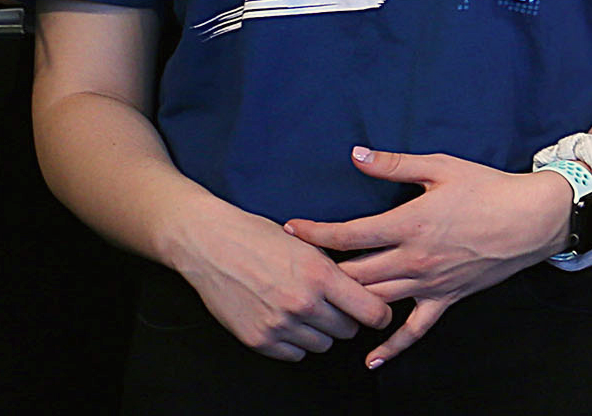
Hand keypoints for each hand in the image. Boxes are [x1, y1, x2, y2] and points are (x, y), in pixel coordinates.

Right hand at [162, 198, 389, 359]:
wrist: (212, 246)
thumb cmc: (259, 238)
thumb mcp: (309, 245)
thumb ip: (336, 270)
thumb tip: (363, 288)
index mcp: (321, 275)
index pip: (371, 311)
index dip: (379, 313)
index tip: (378, 312)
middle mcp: (303, 303)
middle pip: (348, 330)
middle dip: (347, 319)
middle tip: (336, 306)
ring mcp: (279, 324)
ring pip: (322, 344)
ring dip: (321, 332)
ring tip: (308, 311)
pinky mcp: (258, 339)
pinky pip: (294, 354)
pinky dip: (296, 342)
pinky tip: (289, 322)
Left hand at [282, 147, 570, 365]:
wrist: (533, 218)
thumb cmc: (488, 188)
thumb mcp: (442, 167)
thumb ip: (396, 165)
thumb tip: (356, 155)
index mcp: (410, 223)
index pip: (350, 234)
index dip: (315, 233)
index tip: (290, 230)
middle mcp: (414, 258)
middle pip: (353, 274)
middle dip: (322, 273)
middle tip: (297, 270)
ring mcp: (429, 284)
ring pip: (375, 300)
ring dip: (345, 303)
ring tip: (319, 303)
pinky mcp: (446, 299)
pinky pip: (414, 330)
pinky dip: (390, 346)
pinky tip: (369, 359)